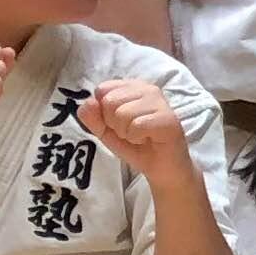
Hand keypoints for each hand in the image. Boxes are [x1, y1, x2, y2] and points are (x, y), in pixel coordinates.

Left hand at [78, 75, 194, 184]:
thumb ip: (92, 117)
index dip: (104, 112)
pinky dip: (136, 138)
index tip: (119, 123)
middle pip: (110, 100)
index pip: (102, 90)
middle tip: (131, 131)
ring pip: (122, 113)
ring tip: (140, 136)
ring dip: (126, 132)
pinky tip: (147, 139)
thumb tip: (88, 102)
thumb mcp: (105, 131)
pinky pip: (136, 126)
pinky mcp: (167, 118)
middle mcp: (147, 88)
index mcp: (132, 87)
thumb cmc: (135, 145)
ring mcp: (160, 101)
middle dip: (114, 123)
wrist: (160, 167)